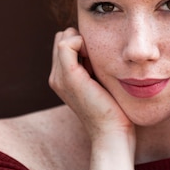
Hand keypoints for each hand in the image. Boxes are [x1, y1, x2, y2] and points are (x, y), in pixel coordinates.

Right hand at [48, 28, 135, 169]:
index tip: (98, 59)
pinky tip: (96, 58)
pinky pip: (66, 43)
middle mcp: (55, 77)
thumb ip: (93, 66)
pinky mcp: (69, 77)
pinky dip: (81, 41)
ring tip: (97, 62)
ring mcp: (59, 77)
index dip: (82, 43)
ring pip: (63, 38)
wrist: (111, 132)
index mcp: (62, 78)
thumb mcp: (100, 82)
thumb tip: (98, 47)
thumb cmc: (113, 109)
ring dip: (82, 42)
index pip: (65, 43)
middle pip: (62, 37)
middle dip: (80, 40)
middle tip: (98, 59)